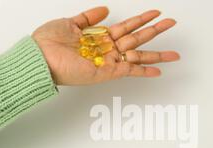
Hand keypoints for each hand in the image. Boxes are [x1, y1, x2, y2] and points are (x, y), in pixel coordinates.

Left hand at [32, 6, 179, 85]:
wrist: (38, 57)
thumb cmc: (49, 41)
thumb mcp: (71, 22)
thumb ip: (90, 17)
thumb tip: (106, 8)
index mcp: (99, 37)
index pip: (126, 26)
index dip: (141, 19)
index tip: (156, 13)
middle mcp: (106, 49)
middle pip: (136, 39)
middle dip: (155, 31)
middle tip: (172, 23)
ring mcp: (107, 62)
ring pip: (137, 56)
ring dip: (156, 53)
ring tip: (174, 52)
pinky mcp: (105, 73)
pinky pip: (128, 71)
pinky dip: (143, 71)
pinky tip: (158, 70)